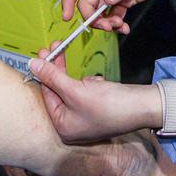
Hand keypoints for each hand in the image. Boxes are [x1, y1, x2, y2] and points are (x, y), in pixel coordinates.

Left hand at [29, 42, 161, 143]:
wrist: (143, 107)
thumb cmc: (109, 104)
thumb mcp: (76, 89)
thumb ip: (52, 76)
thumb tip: (33, 64)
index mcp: (63, 127)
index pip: (46, 94)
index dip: (44, 71)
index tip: (43, 52)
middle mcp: (72, 125)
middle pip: (58, 91)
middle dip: (58, 70)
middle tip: (54, 48)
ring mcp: (84, 118)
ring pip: (72, 89)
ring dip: (76, 78)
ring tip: (88, 79)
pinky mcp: (96, 110)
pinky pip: (85, 92)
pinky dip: (90, 84)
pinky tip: (99, 84)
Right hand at [62, 0, 175, 32]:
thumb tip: (106, 0)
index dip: (69, 0)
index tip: (67, 17)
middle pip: (88, 3)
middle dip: (93, 17)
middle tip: (107, 26)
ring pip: (100, 12)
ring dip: (105, 22)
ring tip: (118, 26)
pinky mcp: (126, 0)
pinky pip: (115, 15)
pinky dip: (116, 24)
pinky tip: (124, 28)